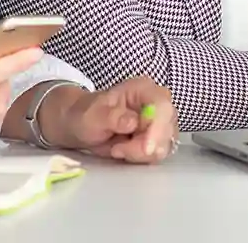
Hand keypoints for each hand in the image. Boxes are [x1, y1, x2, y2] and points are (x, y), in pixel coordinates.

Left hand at [37, 77, 177, 163]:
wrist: (80, 125)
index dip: (159, 129)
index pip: (163, 107)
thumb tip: (133, 122)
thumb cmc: (86, 115)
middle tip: (117, 149)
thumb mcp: (94, 115)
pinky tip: (123, 151)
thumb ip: (113, 117)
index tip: (146, 149)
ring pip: (164, 145)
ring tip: (116, 148)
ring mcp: (159, 122)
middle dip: (144, 146)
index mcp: (143, 89)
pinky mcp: (157, 139)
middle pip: (167, 129)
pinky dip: (140, 158)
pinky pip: (157, 154)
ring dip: (140, 153)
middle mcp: (156, 103)